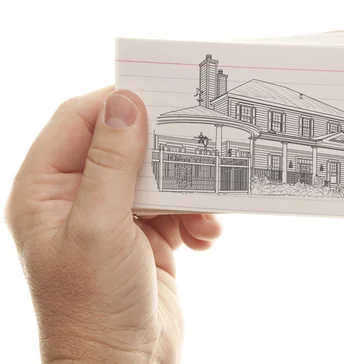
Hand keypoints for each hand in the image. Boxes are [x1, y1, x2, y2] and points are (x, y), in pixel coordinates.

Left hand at [5, 87, 220, 362]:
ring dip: (187, 192)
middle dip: (163, 153)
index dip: (116, 105)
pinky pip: (174, 209)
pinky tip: (205, 237)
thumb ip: (112, 164)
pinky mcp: (145, 238)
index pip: (78, 123)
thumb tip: (125, 104)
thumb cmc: (93, 308)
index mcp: (45, 190)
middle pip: (124, 148)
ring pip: (156, 179)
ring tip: (204, 216)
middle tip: (196, 149)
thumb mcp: (99, 227)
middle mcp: (77, 199)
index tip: (158, 98)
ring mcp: (113, 219)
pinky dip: (195, 218)